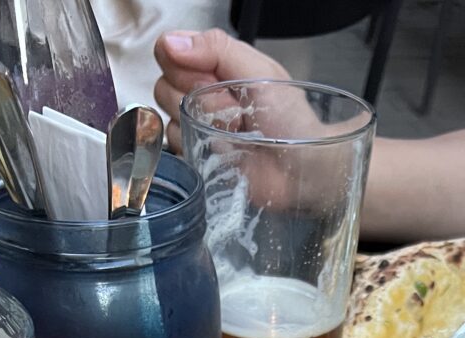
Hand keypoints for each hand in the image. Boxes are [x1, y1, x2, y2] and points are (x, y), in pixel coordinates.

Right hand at [153, 29, 286, 151]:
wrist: (301, 167)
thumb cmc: (290, 119)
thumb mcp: (259, 71)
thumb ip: (218, 48)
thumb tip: (172, 43)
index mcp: (215, 63)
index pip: (169, 51)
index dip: (181, 62)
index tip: (209, 75)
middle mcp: (201, 92)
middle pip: (163, 85)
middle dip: (199, 97)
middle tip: (233, 106)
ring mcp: (196, 124)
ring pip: (169, 117)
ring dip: (204, 123)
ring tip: (235, 129)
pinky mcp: (196, 153)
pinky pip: (175, 146)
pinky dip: (197, 146)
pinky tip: (224, 148)